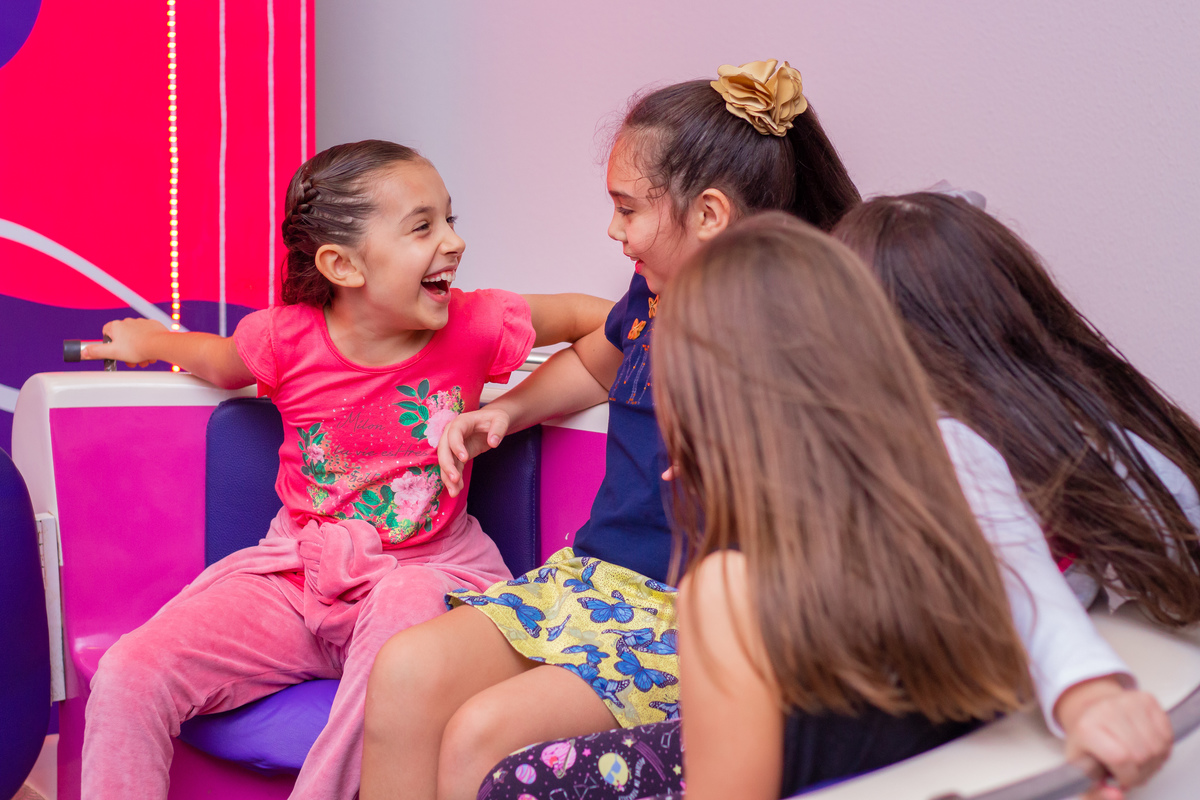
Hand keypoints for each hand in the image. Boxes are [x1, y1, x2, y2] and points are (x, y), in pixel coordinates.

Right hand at [82, 318, 167, 367]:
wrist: (159, 344)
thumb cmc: (137, 348)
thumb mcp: (112, 352)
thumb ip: (97, 352)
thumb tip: (84, 351)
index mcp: (116, 326)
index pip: (106, 332)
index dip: (109, 344)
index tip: (113, 351)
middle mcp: (128, 322)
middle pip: (123, 339)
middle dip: (126, 352)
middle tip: (131, 361)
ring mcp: (141, 323)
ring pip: (136, 340)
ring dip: (138, 351)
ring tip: (142, 360)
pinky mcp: (153, 326)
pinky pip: (147, 336)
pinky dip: (147, 345)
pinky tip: (150, 353)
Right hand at [437, 408, 510, 496]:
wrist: (492, 423)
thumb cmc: (496, 419)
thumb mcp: (501, 419)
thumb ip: (499, 429)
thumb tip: (494, 442)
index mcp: (461, 422)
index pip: (454, 433)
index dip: (456, 446)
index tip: (464, 458)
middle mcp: (452, 434)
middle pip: (444, 449)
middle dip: (447, 465)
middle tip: (455, 479)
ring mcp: (453, 446)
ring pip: (446, 462)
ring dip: (448, 477)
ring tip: (454, 492)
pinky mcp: (457, 456)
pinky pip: (453, 468)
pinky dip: (454, 479)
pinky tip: (457, 489)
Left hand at [1058, 677, 1172, 799]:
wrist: (1090, 712)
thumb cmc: (1088, 743)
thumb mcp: (1081, 771)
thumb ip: (1095, 793)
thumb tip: (1116, 795)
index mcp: (1087, 728)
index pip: (1120, 759)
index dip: (1126, 777)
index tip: (1120, 778)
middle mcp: (1106, 710)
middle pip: (1141, 755)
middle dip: (1139, 771)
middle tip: (1128, 769)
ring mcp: (1128, 701)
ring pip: (1158, 747)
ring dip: (1152, 761)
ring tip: (1136, 758)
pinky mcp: (1146, 699)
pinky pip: (1167, 735)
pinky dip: (1161, 747)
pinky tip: (1145, 745)